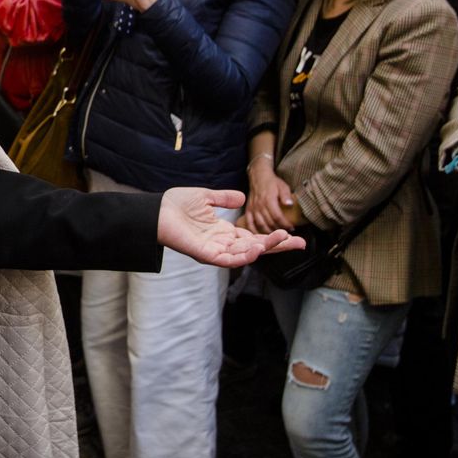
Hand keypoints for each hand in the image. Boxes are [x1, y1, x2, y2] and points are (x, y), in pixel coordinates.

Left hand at [158, 188, 304, 268]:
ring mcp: (215, 251)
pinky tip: (257, 248)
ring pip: (245, 255)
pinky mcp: (205, 255)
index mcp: (225, 233)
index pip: (255, 237)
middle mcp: (223, 244)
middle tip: (301, 243)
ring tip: (281, 239)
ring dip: (264, 248)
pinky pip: (227, 260)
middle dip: (278, 246)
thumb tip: (243, 197)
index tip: (294, 235)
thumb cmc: (176, 206)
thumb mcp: (206, 198)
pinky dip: (243, 256)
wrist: (156, 211)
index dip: (274, 238)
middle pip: (256, 248)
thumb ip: (224, 199)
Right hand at [245, 158, 296, 232]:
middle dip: (279, 230)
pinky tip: (260, 236)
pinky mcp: (248, 210)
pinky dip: (254, 231)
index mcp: (268, 200)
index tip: (292, 228)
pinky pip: (250, 223)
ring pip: (260, 224)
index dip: (285, 224)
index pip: (277, 216)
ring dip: (269, 232)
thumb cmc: (272, 182)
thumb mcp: (282, 186)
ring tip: (277, 235)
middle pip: (269, 222)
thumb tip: (290, 204)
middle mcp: (259, 205)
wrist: (258, 176)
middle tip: (287, 234)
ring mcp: (253, 208)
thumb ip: (286, 196)